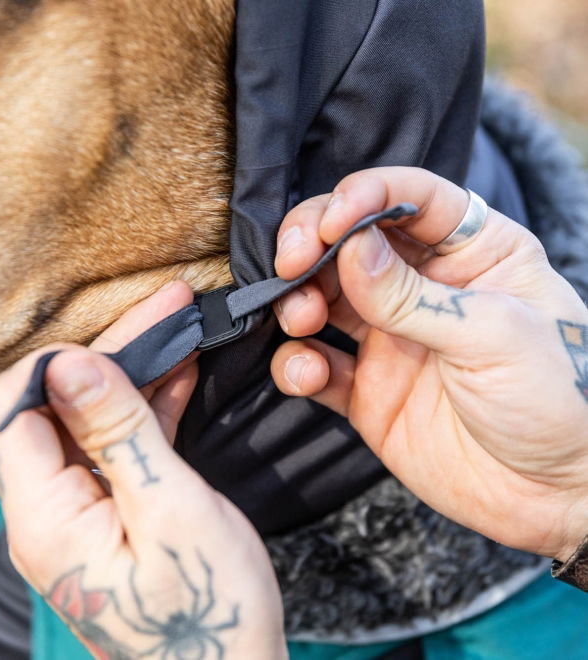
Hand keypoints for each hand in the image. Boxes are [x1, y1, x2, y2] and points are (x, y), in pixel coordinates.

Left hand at [0, 281, 286, 659]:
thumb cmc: (207, 610)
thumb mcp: (171, 510)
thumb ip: (119, 433)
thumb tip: (69, 362)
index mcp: (46, 515)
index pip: (17, 406)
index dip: (64, 361)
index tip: (129, 335)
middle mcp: (49, 508)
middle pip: (59, 403)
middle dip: (114, 351)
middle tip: (170, 309)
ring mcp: (81, 508)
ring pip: (94, 416)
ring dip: (137, 372)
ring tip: (181, 328)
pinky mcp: (112, 508)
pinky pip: (120, 441)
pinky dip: (149, 404)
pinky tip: (180, 373)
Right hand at [271, 167, 587, 561]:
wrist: (558, 494)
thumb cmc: (560, 400)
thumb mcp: (493, 335)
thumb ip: (413, 297)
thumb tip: (348, 249)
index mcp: (472, 254)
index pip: (410, 199)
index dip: (364, 197)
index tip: (332, 222)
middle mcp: (424, 288)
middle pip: (350, 242)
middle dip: (311, 243)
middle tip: (292, 263)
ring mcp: (390, 338)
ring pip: (322, 299)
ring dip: (297, 301)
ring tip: (301, 318)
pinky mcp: (367, 389)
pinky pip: (316, 367)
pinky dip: (297, 364)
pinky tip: (307, 372)